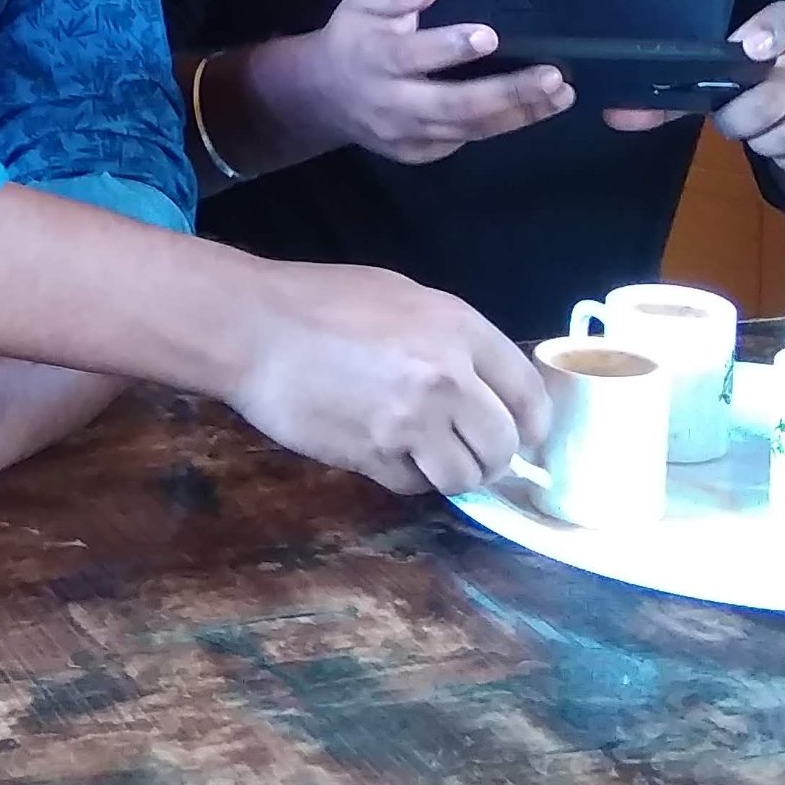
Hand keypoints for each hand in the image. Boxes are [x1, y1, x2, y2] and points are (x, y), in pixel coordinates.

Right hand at [226, 260, 548, 496]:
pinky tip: (383, 449)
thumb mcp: (402, 298)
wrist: (253, 327)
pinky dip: (406, 477)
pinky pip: (414, 486)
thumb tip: (486, 386)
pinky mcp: (374, 457)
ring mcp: (411, 422)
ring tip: (427, 454)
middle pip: (503, 445)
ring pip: (464, 476)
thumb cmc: (322, 302)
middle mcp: (446, 377)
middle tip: (470, 449)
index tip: (523, 435)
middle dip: (492, 455)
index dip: (531, 423)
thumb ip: (451, 340)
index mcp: (459, 328)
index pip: (529, 394)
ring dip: (452, 473)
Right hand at [298, 0, 573, 164]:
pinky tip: (538, 108)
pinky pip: (467, 140)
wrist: (322, 97)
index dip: (450, 47)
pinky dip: (504, 125)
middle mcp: (392, 103)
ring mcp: (407, 135)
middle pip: (454, 104)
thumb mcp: (363, 0)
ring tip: (562, 94)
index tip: (490, 36)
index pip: (413, 56)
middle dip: (508, 92)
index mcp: (375, 58)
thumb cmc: (354, 36)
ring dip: (520, 113)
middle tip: (553, 77)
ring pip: (469, 128)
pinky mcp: (420, 153)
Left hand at [604, 1, 784, 181]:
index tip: (750, 48)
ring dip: (763, 141)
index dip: (767, 33)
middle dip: (745, 116)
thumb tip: (614, 113)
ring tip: (754, 131)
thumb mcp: (731, 73)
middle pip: (778, 93)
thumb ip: (675, 92)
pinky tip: (781, 142)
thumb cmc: (769, 78)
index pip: (784, 20)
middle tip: (729, 120)